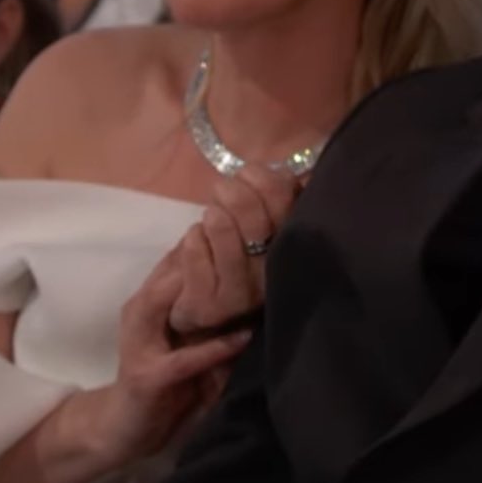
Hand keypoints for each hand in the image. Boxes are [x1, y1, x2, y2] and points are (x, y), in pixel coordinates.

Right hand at [72, 253, 251, 470]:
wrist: (124, 429)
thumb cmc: (166, 378)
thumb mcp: (187, 334)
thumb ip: (209, 306)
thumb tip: (254, 271)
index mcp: (151, 298)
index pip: (179, 254)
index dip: (212, 235)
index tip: (250, 219)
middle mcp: (140, 311)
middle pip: (171, 268)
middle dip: (207, 249)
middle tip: (250, 236)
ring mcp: (139, 343)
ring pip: (164, 300)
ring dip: (202, 287)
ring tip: (241, 274)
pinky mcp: (148, 376)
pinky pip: (185, 358)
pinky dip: (215, 348)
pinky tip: (243, 338)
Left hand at [167, 168, 298, 338]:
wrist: (195, 311)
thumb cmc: (224, 257)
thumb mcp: (250, 227)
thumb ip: (269, 200)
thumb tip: (278, 171)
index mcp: (288, 247)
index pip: (285, 199)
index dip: (262, 178)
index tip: (244, 176)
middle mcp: (271, 273)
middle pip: (255, 217)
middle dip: (232, 193)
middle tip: (220, 192)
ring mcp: (241, 294)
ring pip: (227, 238)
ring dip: (213, 218)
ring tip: (209, 218)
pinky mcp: (209, 307)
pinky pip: (197, 257)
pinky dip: (193, 240)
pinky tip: (193, 239)